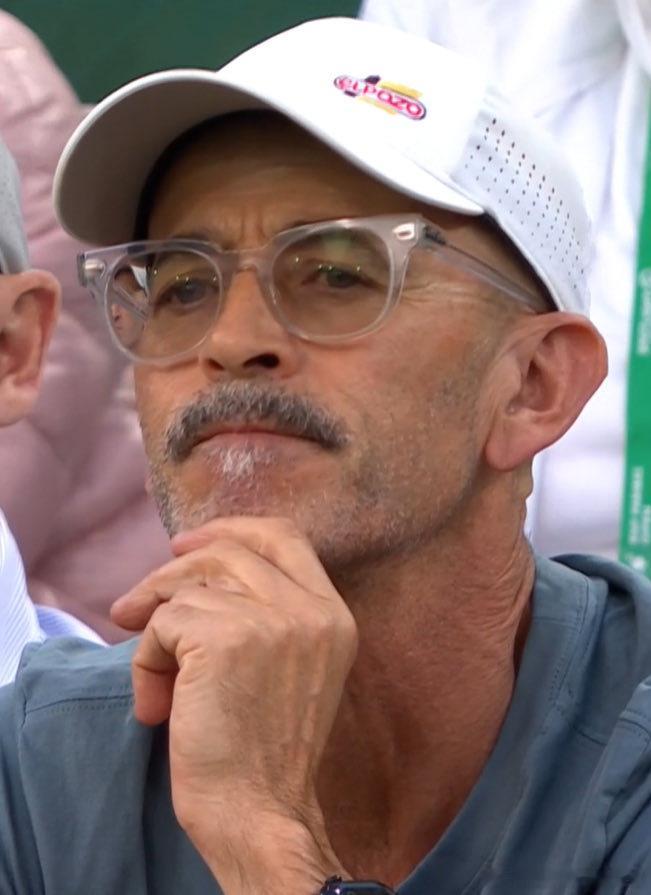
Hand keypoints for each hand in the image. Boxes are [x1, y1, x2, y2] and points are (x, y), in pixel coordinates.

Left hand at [111, 516, 356, 893]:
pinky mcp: (225, 637)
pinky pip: (162, 621)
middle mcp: (310, 610)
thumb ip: (266, 612)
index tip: (187, 546)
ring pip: (188, 585)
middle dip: (171, 572)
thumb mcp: (291, 667)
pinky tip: (157, 704)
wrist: (258, 813)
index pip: (285, 536)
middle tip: (134, 606)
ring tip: (157, 678)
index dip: (233, 529)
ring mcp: (272, 619)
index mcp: (334, 615)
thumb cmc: (262, 751)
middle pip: (227, 551)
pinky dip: (146, 660)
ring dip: (156, 628)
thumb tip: (190, 565)